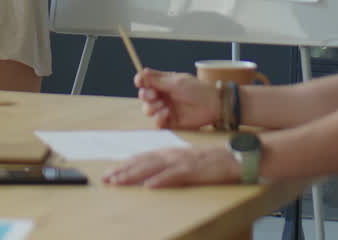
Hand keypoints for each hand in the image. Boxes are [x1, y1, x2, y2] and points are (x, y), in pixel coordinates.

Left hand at [102, 145, 239, 187]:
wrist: (230, 157)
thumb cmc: (207, 161)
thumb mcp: (182, 160)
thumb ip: (166, 165)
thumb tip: (148, 175)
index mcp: (167, 152)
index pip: (140, 158)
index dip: (123, 165)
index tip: (109, 173)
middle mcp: (170, 154)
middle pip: (141, 162)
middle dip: (122, 171)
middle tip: (106, 179)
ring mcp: (180, 161)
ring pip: (151, 168)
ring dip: (133, 175)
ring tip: (119, 182)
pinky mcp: (191, 170)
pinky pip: (172, 176)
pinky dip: (159, 180)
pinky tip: (148, 186)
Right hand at [134, 68, 218, 129]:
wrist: (212, 105)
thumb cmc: (197, 90)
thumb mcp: (176, 82)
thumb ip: (158, 80)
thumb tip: (143, 72)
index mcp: (163, 83)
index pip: (146, 82)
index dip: (140, 81)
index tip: (140, 82)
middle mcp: (162, 95)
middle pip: (143, 96)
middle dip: (146, 95)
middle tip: (154, 95)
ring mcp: (165, 108)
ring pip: (147, 110)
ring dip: (152, 107)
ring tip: (163, 105)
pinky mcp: (170, 122)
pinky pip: (157, 122)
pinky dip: (159, 118)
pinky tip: (167, 113)